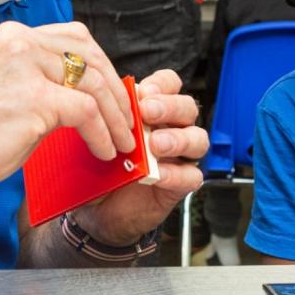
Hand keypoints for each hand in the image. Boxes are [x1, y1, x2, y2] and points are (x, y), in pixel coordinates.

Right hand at [0, 21, 136, 199]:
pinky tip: (104, 149)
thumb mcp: (8, 89)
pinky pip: (87, 112)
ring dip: (116, 115)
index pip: (74, 37)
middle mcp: (20, 43)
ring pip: (94, 83)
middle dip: (115, 89)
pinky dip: (102, 133)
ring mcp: (27, 67)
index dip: (101, 65)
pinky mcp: (34, 98)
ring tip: (123, 139)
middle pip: (90, 55)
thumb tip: (87, 94)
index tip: (113, 92)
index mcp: (12, 36)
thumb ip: (43, 80)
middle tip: (127, 117)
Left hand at [71, 70, 207, 245]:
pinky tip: (158, 175)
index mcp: (152, 110)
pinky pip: (192, 176)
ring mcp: (179, 157)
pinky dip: (176, 174)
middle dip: (170, 106)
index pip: (170, 84)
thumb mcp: (97, 137)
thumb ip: (103, 118)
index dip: (162, 84)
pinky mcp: (181, 184)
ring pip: (198, 138)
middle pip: (187, 107)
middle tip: (148, 112)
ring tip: (155, 144)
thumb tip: (97, 100)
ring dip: (178, 138)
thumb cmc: (98, 166)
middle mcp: (171, 128)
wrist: (96, 210)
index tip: (143, 92)